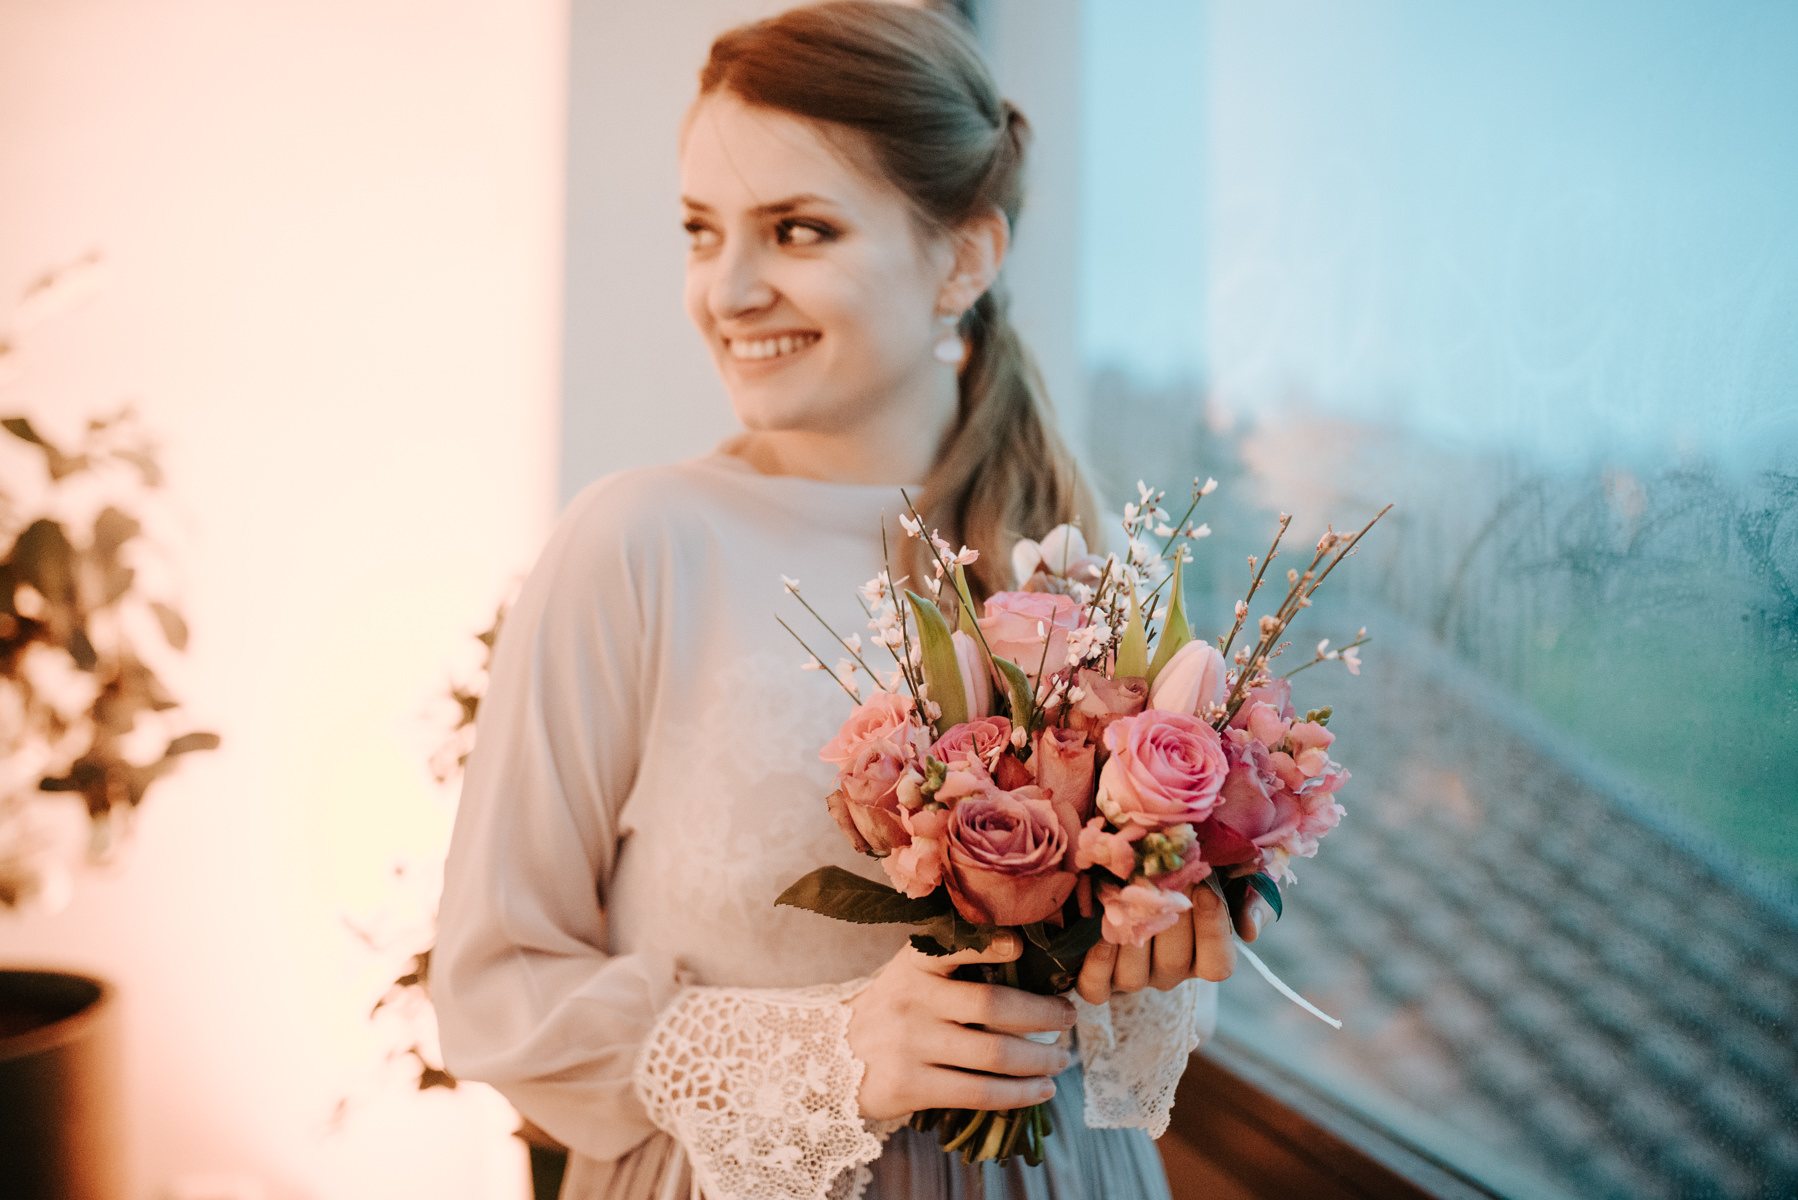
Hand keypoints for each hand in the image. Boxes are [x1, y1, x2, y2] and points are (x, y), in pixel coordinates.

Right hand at [846, 931, 1076, 1120]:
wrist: (829, 1060)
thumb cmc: (891, 1012)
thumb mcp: (908, 976)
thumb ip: (951, 965)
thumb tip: (1026, 960)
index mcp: (914, 965)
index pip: (953, 947)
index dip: (988, 945)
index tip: (1021, 946)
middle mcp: (912, 1000)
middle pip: (992, 1006)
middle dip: (1043, 1014)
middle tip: (1069, 1017)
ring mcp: (911, 1045)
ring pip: (994, 1054)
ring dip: (1040, 1059)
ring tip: (1061, 1059)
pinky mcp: (911, 1086)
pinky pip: (980, 1093)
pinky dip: (1019, 1093)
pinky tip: (1041, 1090)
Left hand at [1073, 885, 1269, 1005]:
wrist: (1135, 873)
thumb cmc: (1190, 875)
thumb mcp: (1230, 883)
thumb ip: (1249, 901)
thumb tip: (1248, 932)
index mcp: (1205, 959)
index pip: (1218, 964)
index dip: (1213, 929)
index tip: (1206, 888)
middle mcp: (1171, 973)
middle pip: (1173, 962)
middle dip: (1166, 920)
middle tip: (1158, 881)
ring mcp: (1135, 979)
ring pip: (1134, 976)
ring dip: (1128, 938)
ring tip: (1124, 900)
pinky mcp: (1100, 981)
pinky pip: (1096, 987)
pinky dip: (1096, 962)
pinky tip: (1099, 931)